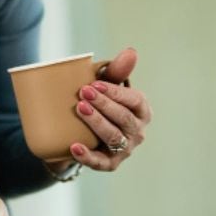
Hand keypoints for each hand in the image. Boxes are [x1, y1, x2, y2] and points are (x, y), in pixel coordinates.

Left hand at [70, 47, 152, 170]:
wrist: (79, 133)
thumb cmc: (97, 104)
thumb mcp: (105, 86)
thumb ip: (116, 71)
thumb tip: (131, 51)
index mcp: (141, 110)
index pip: (134, 100)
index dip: (116, 92)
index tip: (95, 83)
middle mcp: (137, 131)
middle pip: (123, 118)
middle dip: (104, 105)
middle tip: (83, 92)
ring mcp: (125, 149)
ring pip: (113, 137)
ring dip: (97, 123)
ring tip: (80, 108)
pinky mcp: (110, 163)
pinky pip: (100, 162)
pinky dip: (87, 155)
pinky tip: (74, 147)